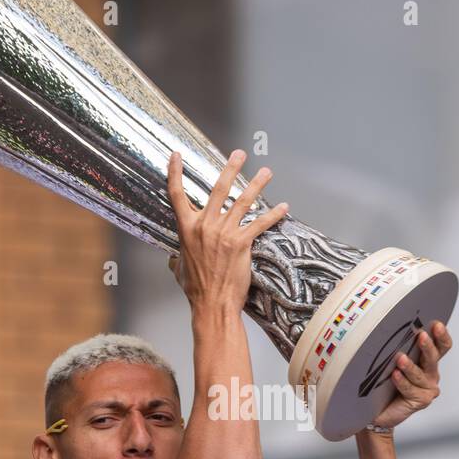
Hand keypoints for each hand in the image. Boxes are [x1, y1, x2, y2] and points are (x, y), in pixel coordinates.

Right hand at [166, 149, 288, 315]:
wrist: (212, 304)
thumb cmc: (195, 290)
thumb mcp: (179, 269)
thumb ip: (178, 258)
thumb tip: (174, 260)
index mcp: (186, 229)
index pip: (177, 194)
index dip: (175, 172)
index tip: (177, 155)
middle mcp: (204, 225)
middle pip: (219, 188)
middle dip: (230, 168)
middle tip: (239, 154)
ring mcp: (224, 232)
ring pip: (243, 201)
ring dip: (257, 184)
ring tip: (266, 172)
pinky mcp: (241, 243)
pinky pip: (260, 224)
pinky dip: (273, 215)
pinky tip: (284, 207)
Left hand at [366, 322, 451, 430]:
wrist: (380, 411)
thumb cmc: (386, 385)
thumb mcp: (393, 363)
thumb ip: (397, 349)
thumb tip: (389, 329)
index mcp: (427, 361)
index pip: (441, 346)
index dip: (441, 336)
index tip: (436, 325)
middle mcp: (431, 374)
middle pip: (434, 358)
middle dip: (427, 346)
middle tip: (421, 336)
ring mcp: (427, 388)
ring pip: (420, 374)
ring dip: (410, 366)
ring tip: (400, 358)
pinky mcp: (421, 401)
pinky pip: (411, 389)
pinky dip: (402, 381)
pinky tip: (395, 375)